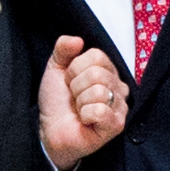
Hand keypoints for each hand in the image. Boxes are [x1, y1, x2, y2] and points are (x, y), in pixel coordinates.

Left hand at [39, 37, 128, 170]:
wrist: (49, 130)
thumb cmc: (57, 102)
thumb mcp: (55, 69)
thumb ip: (63, 49)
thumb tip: (77, 40)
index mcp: (107, 70)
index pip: (96, 56)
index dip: (75, 68)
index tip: (69, 81)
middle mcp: (118, 87)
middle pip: (97, 73)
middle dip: (76, 86)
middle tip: (73, 98)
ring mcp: (120, 107)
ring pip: (99, 91)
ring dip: (80, 102)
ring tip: (78, 110)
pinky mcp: (116, 125)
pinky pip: (101, 110)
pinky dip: (85, 115)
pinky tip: (84, 121)